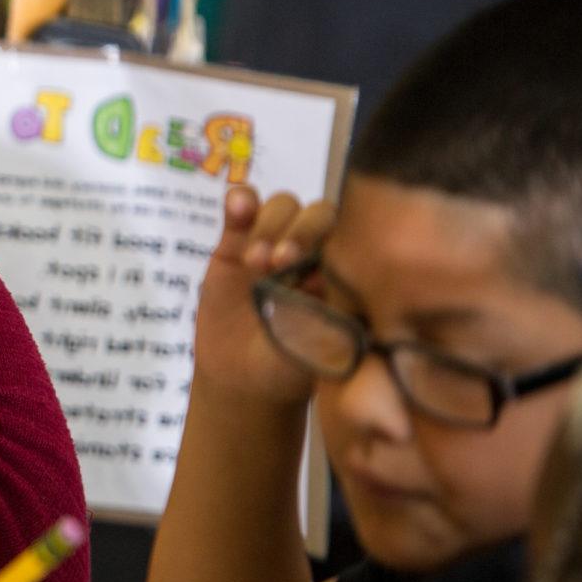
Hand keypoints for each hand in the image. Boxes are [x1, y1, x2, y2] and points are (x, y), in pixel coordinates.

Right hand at [193, 185, 333, 406]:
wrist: (243, 381)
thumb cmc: (289, 368)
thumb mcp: (314, 350)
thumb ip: (324, 318)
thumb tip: (330, 286)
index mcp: (340, 273)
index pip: (347, 235)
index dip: (328, 243)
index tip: (306, 270)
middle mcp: (311, 253)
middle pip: (316, 214)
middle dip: (298, 232)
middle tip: (277, 263)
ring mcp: (272, 244)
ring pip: (281, 206)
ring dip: (268, 226)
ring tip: (253, 263)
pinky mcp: (234, 243)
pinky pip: (242, 207)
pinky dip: (240, 200)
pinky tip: (235, 208)